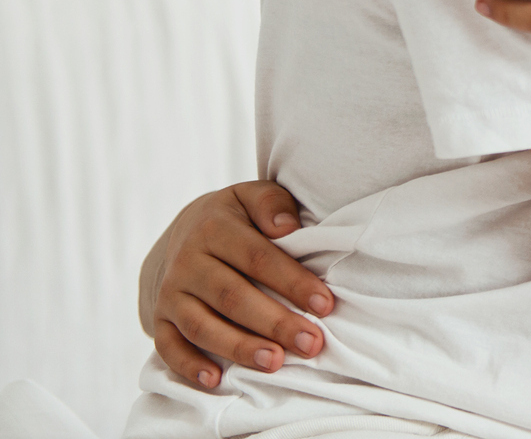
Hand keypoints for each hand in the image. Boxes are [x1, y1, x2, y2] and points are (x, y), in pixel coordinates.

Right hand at [141, 181, 332, 389]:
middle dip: (274, 323)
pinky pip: (168, 347)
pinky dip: (188, 366)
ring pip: (202, 326)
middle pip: (233, 297)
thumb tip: (287, 227)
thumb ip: (272, 204)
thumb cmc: (237, 217)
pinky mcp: (159, 319)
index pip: (258, 258)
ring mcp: (171, 293)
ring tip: (274, 363)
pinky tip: (216, 381)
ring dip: (239, 348)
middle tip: (310, 343)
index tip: (325, 305)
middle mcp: (187, 262)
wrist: (184, 230)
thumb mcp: (253, 196)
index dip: (292, 282)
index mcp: (215, 228)